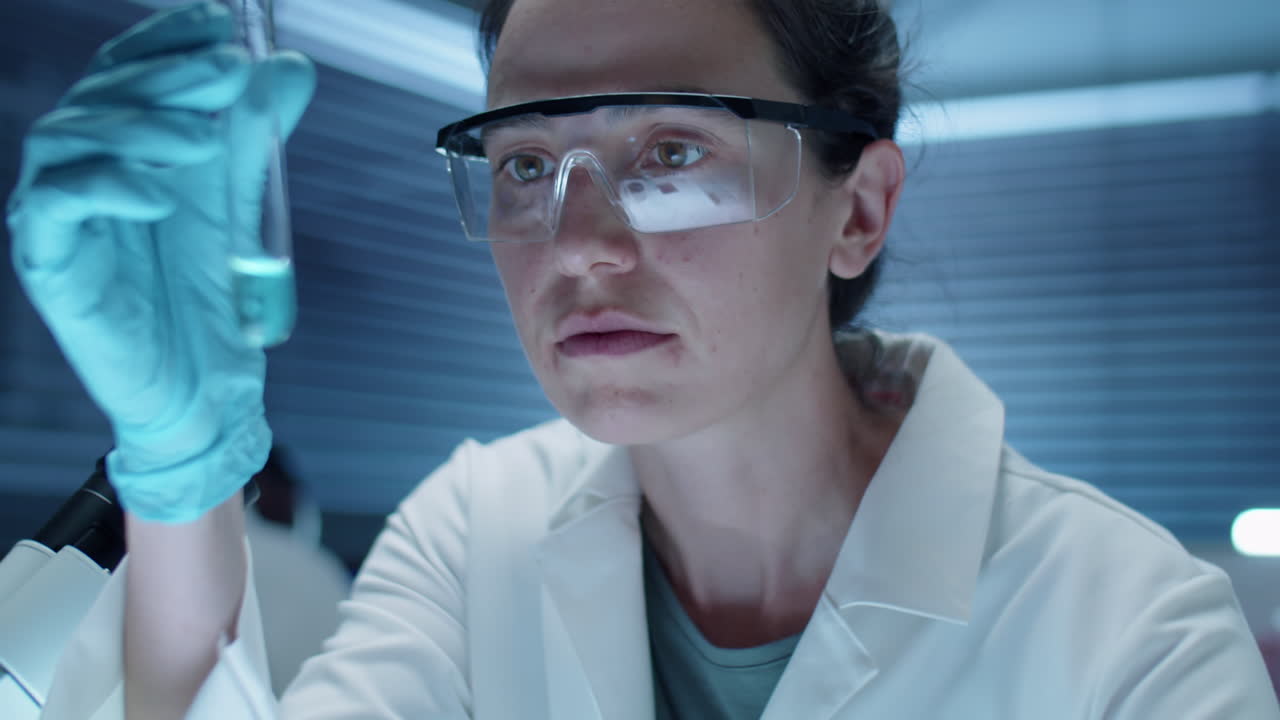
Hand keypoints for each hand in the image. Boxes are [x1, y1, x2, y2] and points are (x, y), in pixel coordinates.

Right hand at [6, 2, 315, 522]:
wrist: (204, 389)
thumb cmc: (210, 295)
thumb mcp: (238, 199)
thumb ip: (254, 133)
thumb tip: (289, 66)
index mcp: (115, 151)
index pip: (123, 72)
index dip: (162, 38)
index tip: (219, 21)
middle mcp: (75, 174)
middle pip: (97, 96)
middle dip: (164, 74)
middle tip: (227, 69)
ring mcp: (55, 219)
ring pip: (67, 138)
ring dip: (141, 125)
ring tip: (205, 138)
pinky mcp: (50, 266)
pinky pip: (54, 208)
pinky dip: (106, 186)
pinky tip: (160, 194)